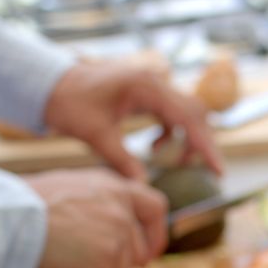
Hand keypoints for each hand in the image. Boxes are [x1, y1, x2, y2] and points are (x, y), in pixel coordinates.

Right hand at [25, 169, 168, 267]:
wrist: (9, 217)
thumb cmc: (26, 204)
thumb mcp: (73, 189)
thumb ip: (100, 205)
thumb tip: (116, 234)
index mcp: (116, 188)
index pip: (155, 208)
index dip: (154, 235)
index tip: (148, 255)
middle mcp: (122, 209)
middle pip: (135, 254)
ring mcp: (117, 236)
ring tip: (57, 263)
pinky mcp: (106, 260)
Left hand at [43, 61, 223, 180]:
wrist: (50, 84)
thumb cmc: (69, 104)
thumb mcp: (95, 135)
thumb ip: (122, 160)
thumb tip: (143, 186)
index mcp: (146, 87)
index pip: (187, 118)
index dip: (205, 146)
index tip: (218, 170)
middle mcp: (155, 82)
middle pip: (195, 113)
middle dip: (201, 143)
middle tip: (207, 171)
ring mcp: (152, 86)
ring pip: (186, 112)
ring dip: (188, 137)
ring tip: (180, 162)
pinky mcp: (146, 93)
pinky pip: (171, 113)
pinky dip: (171, 132)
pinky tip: (154, 146)